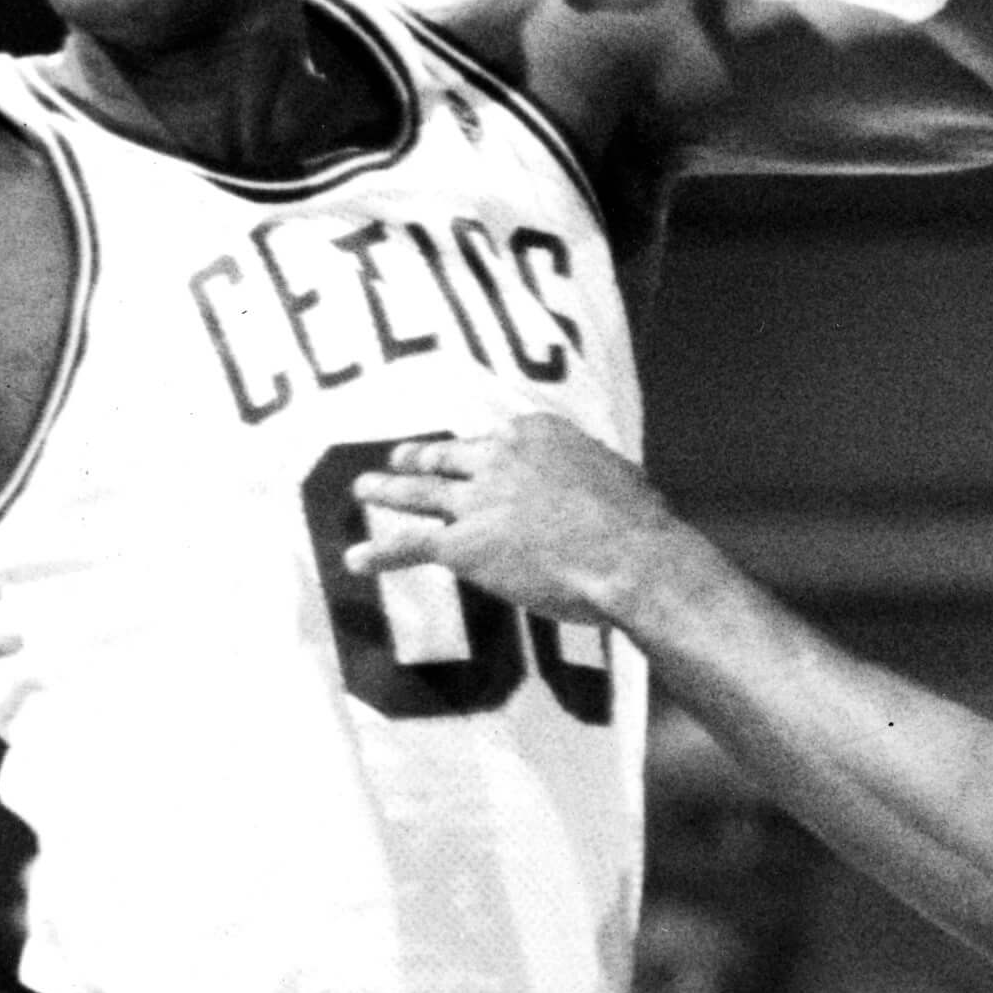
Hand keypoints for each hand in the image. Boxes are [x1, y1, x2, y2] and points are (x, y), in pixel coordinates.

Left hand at [350, 414, 690, 628]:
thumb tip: (595, 483)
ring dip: (387, 489)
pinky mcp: (462, 542)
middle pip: (449, 455)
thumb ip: (587, 473)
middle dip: (421, 457)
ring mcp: (476, 498)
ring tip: (363, 488)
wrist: (627, 555)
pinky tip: (355, 560)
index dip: (480, 454)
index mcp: (535, 432)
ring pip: (420, 491)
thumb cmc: (637, 524)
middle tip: (400, 457)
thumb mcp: (614, 474)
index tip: (472, 458)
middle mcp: (498, 455)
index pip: (494, 440)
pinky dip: (379, 552)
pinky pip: (410, 544)